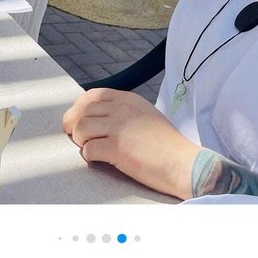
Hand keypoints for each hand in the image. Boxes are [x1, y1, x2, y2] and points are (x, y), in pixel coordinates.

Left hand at [63, 87, 197, 197]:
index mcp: (129, 99)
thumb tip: (97, 117)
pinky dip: (89, 156)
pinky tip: (98, 159)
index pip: (93, 95)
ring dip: (81, 141)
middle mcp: (122, 109)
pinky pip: (88, 150)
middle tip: (76, 136)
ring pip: (81, 128)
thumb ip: (124, 112)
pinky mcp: (117, 147)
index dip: (79, 107)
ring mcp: (119, 127)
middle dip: (73, 124)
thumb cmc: (167, 144)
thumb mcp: (146, 115)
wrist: (184, 163)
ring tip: (89, 148)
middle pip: (82, 111)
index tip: (76, 118)